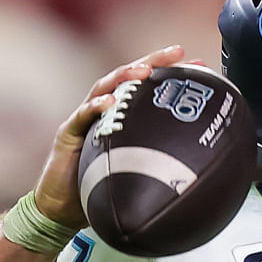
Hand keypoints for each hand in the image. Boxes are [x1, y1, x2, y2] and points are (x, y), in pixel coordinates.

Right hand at [29, 46, 183, 232]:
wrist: (61, 209)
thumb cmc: (97, 189)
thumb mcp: (136, 173)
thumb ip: (159, 164)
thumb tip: (199, 171)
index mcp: (121, 116)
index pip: (148, 87)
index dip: (171, 74)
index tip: (200, 65)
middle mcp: (103, 111)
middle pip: (128, 77)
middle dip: (153, 61)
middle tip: (177, 52)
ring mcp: (84, 119)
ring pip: (104, 87)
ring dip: (124, 76)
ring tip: (144, 71)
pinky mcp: (68, 133)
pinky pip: (81, 117)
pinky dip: (94, 107)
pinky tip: (108, 102)